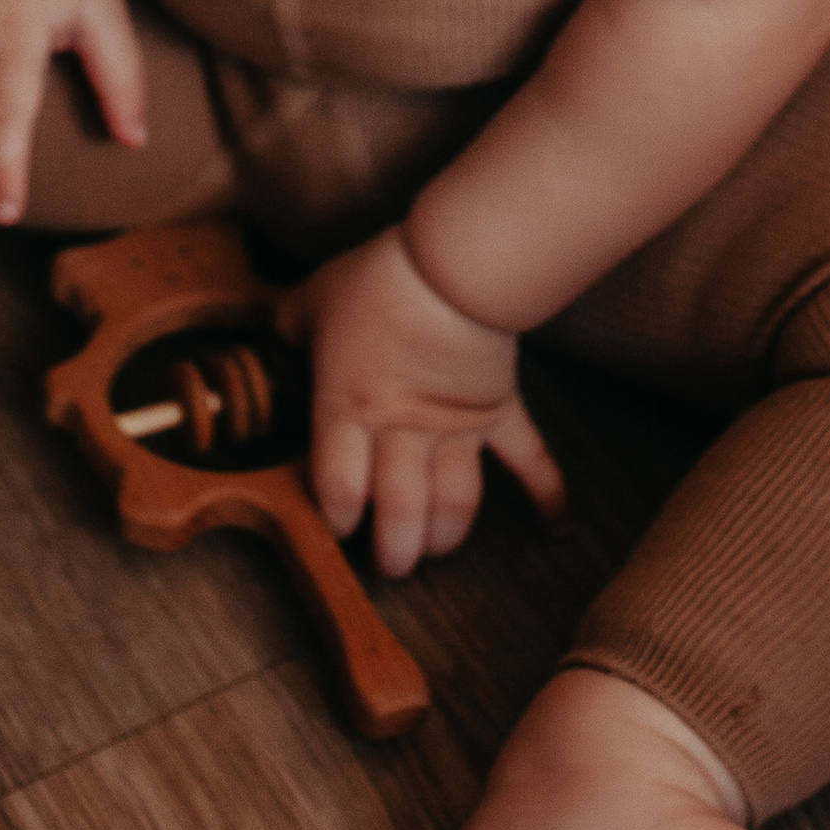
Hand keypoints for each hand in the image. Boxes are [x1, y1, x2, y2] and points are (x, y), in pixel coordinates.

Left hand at [282, 225, 565, 581]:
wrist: (451, 263)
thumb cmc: (379, 279)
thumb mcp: (314, 297)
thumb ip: (291, 321)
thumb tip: (272, 325)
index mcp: (349, 408)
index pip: (338, 486)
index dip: (336, 517)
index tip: (336, 528)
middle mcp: (402, 430)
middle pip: (398, 510)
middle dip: (393, 550)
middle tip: (389, 566)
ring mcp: (456, 427)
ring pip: (453, 503)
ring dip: (445, 536)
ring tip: (436, 553)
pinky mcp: (498, 412)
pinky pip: (528, 460)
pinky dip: (548, 494)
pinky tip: (556, 528)